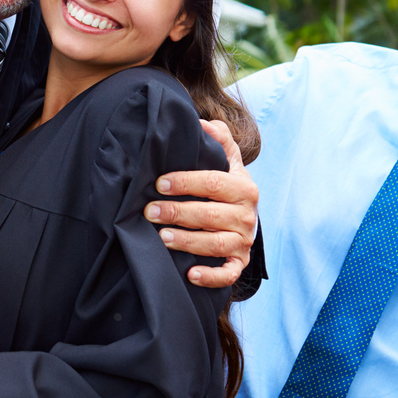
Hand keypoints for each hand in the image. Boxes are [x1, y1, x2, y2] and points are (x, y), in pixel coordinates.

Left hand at [144, 119, 258, 288]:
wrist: (244, 218)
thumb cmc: (226, 186)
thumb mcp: (227, 160)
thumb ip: (218, 139)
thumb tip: (202, 122)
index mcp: (244, 187)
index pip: (214, 183)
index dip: (186, 182)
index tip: (160, 183)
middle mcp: (247, 216)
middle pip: (211, 215)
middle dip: (178, 212)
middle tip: (150, 211)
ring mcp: (244, 241)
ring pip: (216, 244)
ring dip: (188, 241)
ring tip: (162, 237)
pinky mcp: (239, 263)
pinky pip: (228, 274)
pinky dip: (211, 276)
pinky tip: (190, 274)